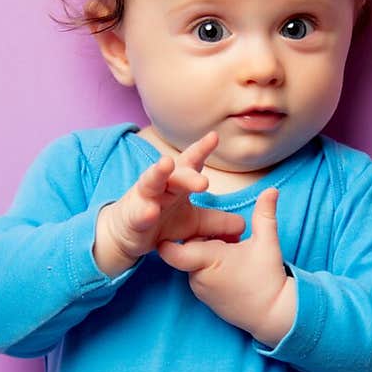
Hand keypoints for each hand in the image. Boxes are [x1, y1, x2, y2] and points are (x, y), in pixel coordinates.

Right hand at [95, 131, 245, 275]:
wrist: (128, 234)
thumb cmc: (162, 220)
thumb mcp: (194, 223)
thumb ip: (217, 223)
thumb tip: (243, 225)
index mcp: (178, 183)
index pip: (191, 162)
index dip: (202, 149)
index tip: (214, 137)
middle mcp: (162, 185)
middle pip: (177, 174)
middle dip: (189, 175)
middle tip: (204, 182)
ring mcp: (145, 198)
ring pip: (151, 182)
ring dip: (158, 172)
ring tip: (166, 164)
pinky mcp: (132, 216)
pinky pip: (138, 213)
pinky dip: (144, 211)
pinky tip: (151, 211)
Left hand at [156, 185, 294, 344]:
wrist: (273, 315)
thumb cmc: (268, 279)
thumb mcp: (267, 242)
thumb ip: (265, 214)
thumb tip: (272, 189)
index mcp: (207, 259)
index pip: (171, 250)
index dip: (170, 237)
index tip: (178, 225)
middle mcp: (197, 276)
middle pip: (187, 248)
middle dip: (203, 239)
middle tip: (227, 237)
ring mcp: (200, 290)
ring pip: (193, 262)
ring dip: (207, 254)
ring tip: (231, 251)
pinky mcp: (205, 300)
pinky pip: (199, 276)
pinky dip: (209, 268)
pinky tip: (230, 267)